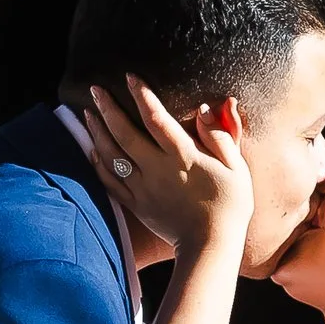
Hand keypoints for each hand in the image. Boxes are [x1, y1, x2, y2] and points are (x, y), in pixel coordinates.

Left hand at [83, 77, 252, 260]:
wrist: (211, 246)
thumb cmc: (230, 205)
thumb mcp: (236, 167)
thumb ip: (220, 137)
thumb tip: (206, 109)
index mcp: (183, 156)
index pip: (157, 119)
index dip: (142, 96)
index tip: (129, 77)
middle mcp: (158, 169)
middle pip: (125, 134)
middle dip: (108, 109)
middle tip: (94, 90)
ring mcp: (144, 188)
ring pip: (112, 156)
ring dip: (97, 132)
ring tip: (88, 113)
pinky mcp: (137, 205)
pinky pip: (111, 183)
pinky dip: (99, 164)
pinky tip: (92, 150)